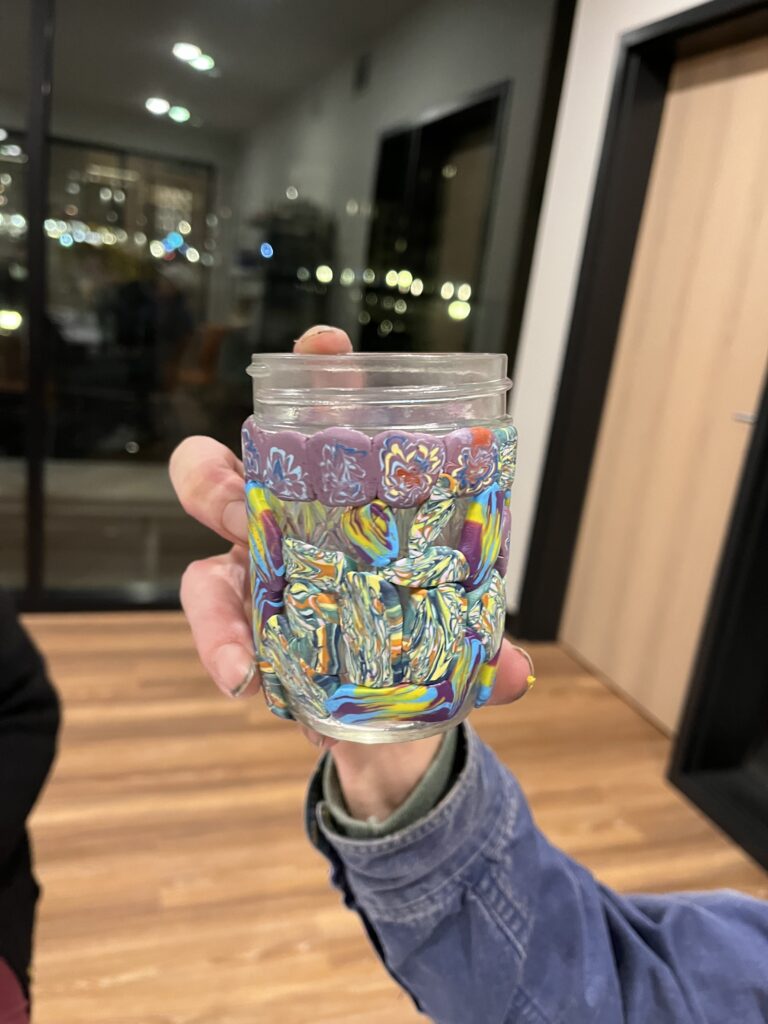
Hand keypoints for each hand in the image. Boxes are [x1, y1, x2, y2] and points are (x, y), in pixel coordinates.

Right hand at [171, 325, 532, 820]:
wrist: (386, 708)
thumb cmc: (415, 634)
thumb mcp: (456, 631)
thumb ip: (482, 648)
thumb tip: (514, 671)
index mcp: (337, 498)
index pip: (323, 423)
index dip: (319, 379)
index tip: (326, 345)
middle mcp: (282, 528)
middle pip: (221, 480)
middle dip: (213, 478)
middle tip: (233, 500)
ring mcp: (252, 583)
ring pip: (201, 571)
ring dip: (214, 603)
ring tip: (240, 653)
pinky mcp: (238, 634)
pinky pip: (215, 634)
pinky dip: (224, 654)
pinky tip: (241, 680)